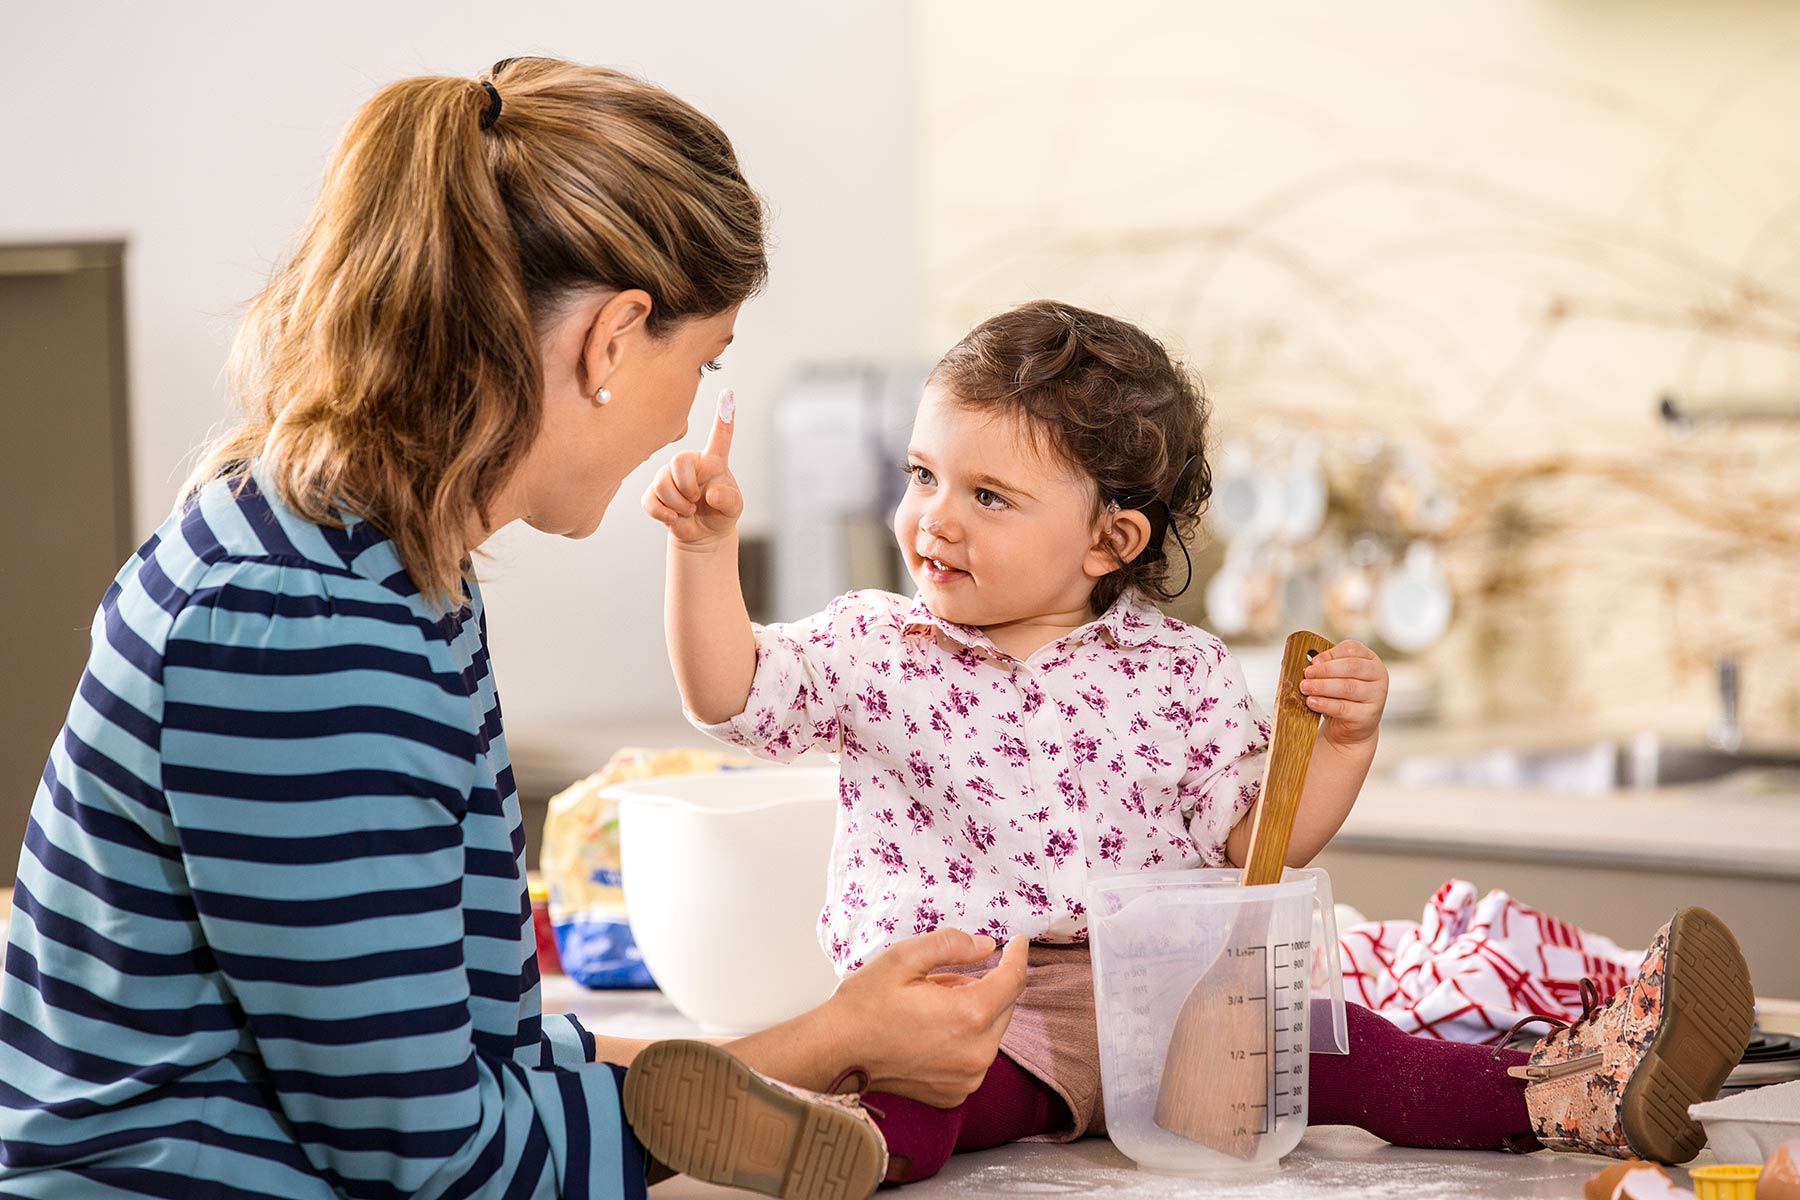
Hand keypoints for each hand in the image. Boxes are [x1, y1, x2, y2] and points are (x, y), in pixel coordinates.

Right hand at [642, 389, 742, 546]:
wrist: (702, 534)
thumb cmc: (720, 513)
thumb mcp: (733, 508)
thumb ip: (728, 499)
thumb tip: (711, 494)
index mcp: (712, 461)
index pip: (719, 436)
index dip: (724, 415)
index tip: (729, 393)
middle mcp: (689, 463)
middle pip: (678, 462)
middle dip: (687, 488)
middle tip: (696, 503)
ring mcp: (668, 476)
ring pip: (662, 483)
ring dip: (678, 505)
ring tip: (689, 511)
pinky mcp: (653, 492)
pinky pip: (650, 499)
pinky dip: (663, 513)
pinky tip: (673, 517)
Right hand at [824, 928, 1028, 1106]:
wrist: (835, 1053)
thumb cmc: (864, 1005)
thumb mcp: (904, 958)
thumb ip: (952, 944)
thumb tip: (987, 946)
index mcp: (969, 1015)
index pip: (1013, 980)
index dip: (1018, 955)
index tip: (1019, 941)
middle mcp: (977, 1052)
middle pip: (1003, 1005)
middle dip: (982, 985)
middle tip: (939, 979)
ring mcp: (968, 1078)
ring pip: (990, 1031)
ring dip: (972, 1012)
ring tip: (928, 1006)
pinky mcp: (956, 1093)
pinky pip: (975, 1055)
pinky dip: (963, 1039)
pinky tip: (929, 1032)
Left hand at [1300, 639, 1387, 749]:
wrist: (1351, 727)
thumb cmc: (1343, 696)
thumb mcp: (1337, 677)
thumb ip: (1328, 666)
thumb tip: (1312, 663)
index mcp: (1370, 660)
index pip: (1353, 649)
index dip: (1331, 654)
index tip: (1313, 661)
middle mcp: (1378, 676)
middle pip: (1351, 667)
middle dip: (1325, 669)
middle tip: (1307, 674)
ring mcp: (1376, 696)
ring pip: (1347, 687)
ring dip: (1322, 686)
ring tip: (1305, 687)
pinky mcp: (1367, 715)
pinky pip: (1343, 708)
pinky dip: (1325, 704)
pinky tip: (1312, 702)